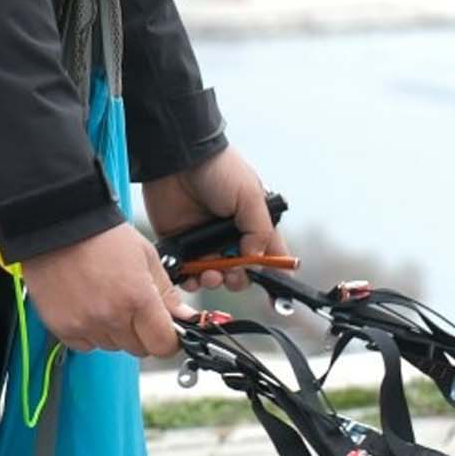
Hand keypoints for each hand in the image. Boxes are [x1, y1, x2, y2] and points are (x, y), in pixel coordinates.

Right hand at [15, 223, 190, 357]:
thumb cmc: (104, 237)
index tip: (167, 330)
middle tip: (134, 306)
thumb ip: (167, 293)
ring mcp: (85, 325)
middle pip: (139, 349)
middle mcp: (111, 317)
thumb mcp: (147, 256)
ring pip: (113, 347)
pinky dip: (91, 332)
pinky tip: (89, 306)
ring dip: (116, 331)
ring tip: (107, 299)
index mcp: (137, 298)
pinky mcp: (63, 329)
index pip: (163, 345)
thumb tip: (184, 318)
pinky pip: (87, 345)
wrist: (61, 227)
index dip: (169, 339)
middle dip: (143, 333)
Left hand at [141, 145, 277, 292]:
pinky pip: (188, 273)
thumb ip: (259, 229)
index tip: (276, 295)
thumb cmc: (218, 169)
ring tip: (208, 273)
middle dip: (238, 278)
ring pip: (215, 277)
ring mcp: (206, 243)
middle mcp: (231, 236)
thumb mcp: (249, 194)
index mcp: (253, 223)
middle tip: (230, 272)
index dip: (276, 273)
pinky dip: (191, 280)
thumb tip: (255, 258)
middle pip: (243, 272)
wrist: (178, 160)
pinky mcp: (182, 246)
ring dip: (214, 281)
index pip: (271, 255)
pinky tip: (192, 275)